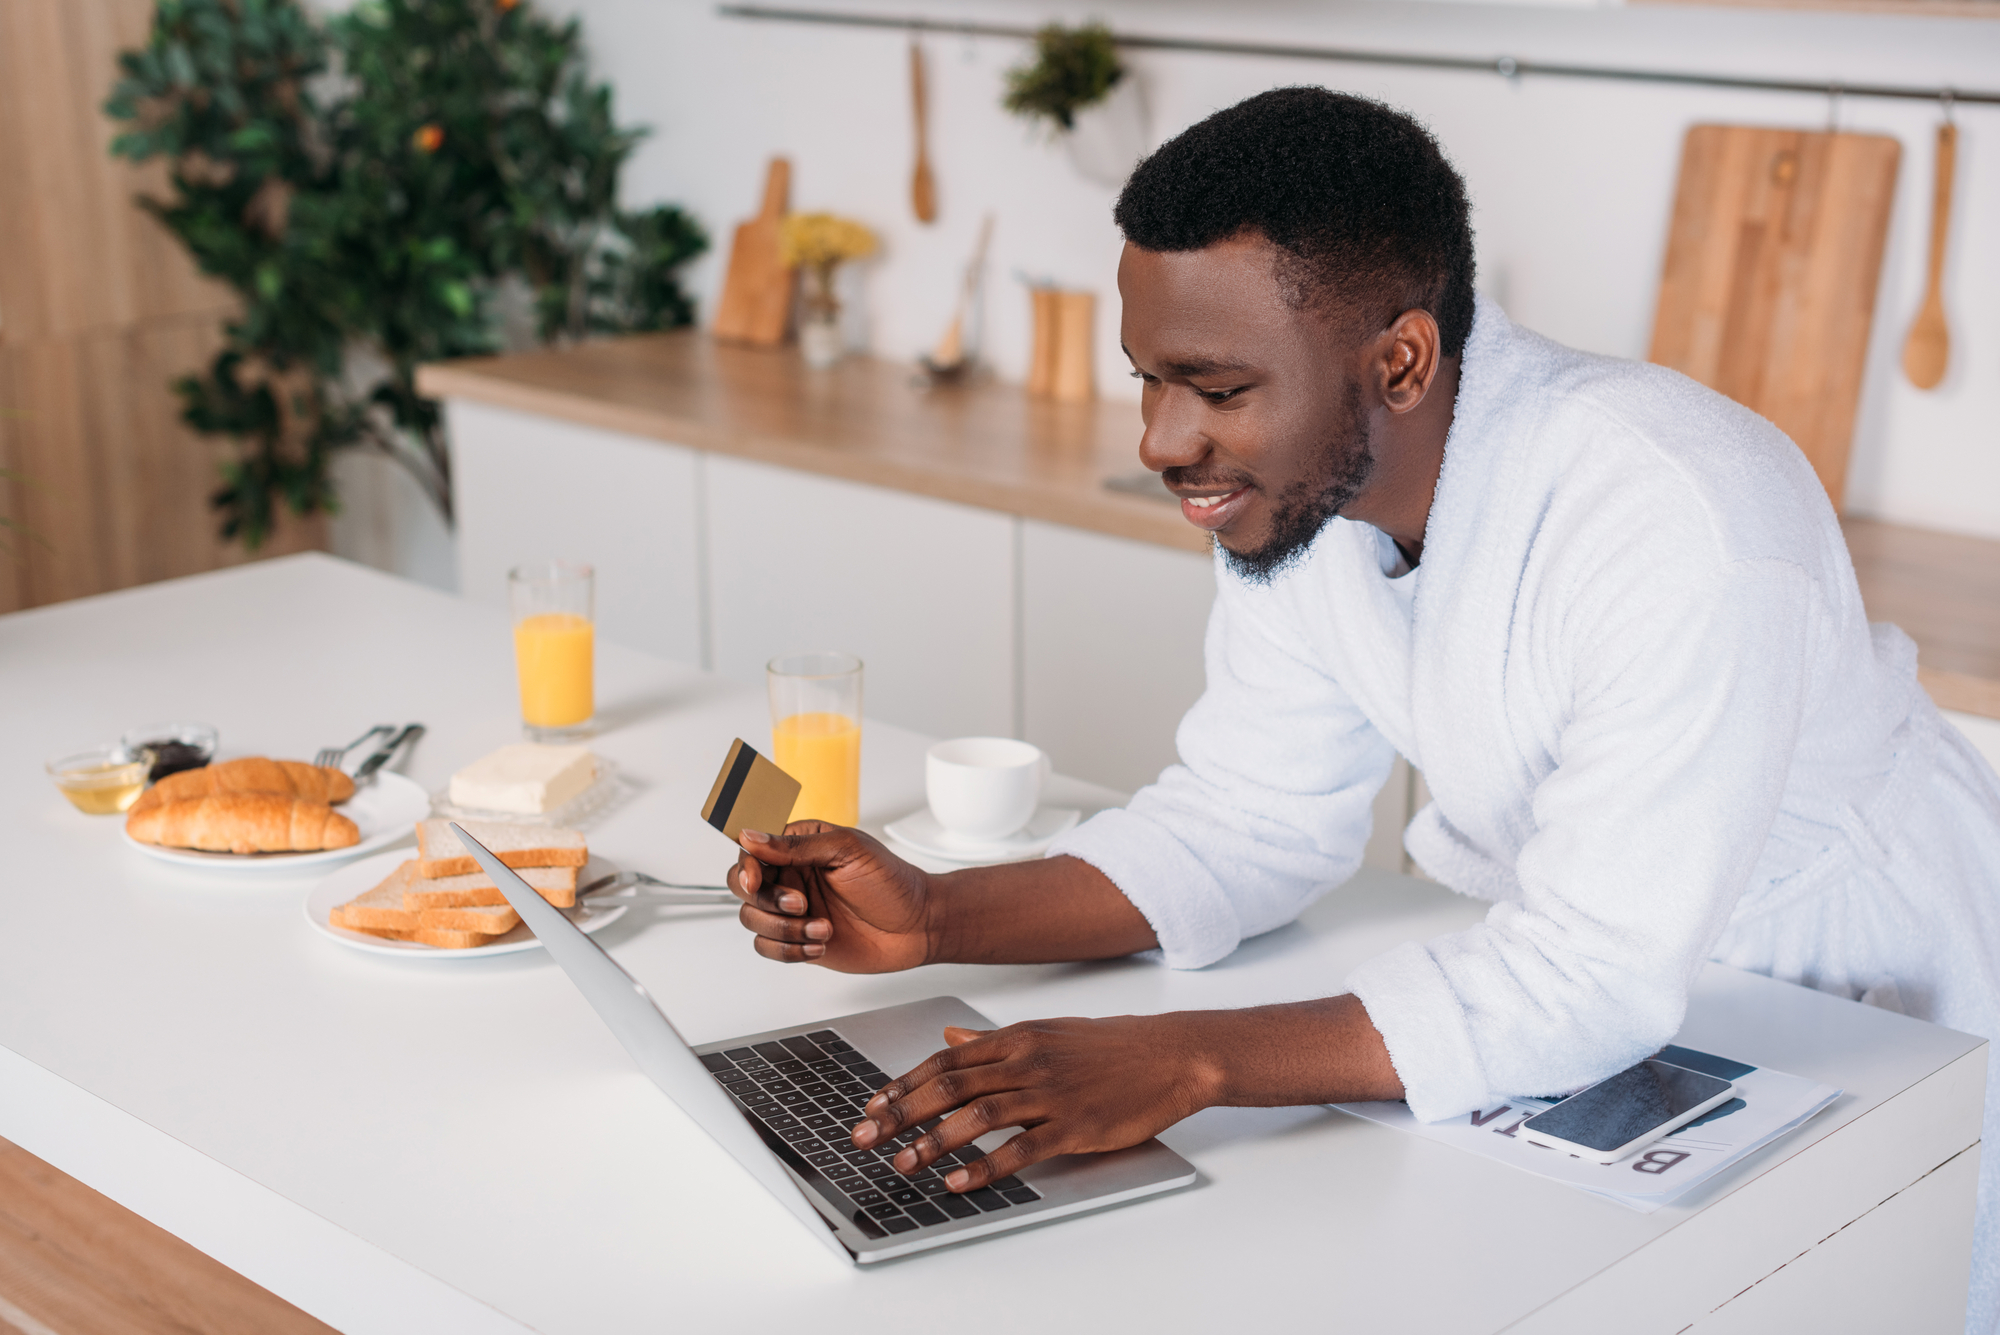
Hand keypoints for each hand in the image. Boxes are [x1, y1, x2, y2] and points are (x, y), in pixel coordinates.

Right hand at [727, 823, 936, 972]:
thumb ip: (796, 846)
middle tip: (802, 905)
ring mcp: (793, 910)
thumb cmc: (891, 882)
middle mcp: (791, 876)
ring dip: (784, 929)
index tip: (756, 881)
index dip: (746, 866)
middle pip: (742, 887)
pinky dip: (789, 950)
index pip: (751, 850)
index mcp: (799, 846)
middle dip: (768, 901)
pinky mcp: (798, 939)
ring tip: (823, 929)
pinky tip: (819, 945)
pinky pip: (768, 948)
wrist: (918, 926)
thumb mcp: (848, 850)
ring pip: (752, 920)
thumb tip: (750, 836)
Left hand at [848, 1015, 1222, 1191]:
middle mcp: (1025, 1062)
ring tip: (904, 1163)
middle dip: (901, 1113)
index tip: (871, 1106)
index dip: (902, 1084)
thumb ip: (995, 1041)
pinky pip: (1021, 1148)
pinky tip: (959, 1182)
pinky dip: (985, 1166)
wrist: (1170, 1054)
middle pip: (949, 1087)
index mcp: (1016, 1039)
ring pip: (978, 1115)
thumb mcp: (1047, 1032)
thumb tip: (952, 1038)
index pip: (944, 1061)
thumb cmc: (1110, 1045)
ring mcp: (1050, 1094)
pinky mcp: (1074, 1125)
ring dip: (934, 1141)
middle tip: (866, 1138)